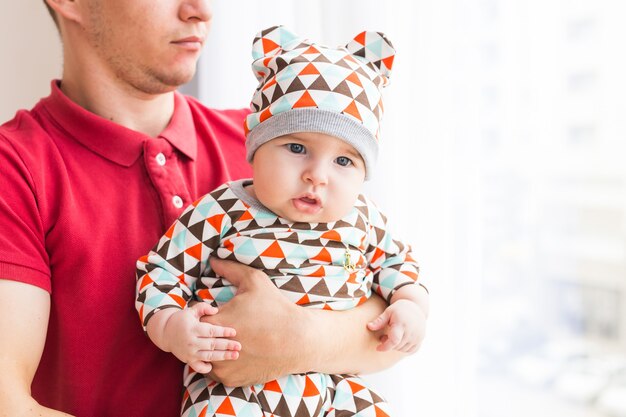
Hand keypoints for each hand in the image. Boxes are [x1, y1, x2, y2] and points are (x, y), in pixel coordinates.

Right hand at [162, 303, 240, 373]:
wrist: (165, 332)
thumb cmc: (183, 319)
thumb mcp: (191, 310)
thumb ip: (203, 308)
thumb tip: (216, 310)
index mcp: (193, 328)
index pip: (210, 331)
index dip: (223, 332)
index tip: (234, 332)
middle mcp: (191, 341)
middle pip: (212, 345)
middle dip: (227, 345)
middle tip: (239, 346)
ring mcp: (189, 352)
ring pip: (208, 356)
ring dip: (223, 356)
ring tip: (235, 355)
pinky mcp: (187, 360)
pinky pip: (198, 367)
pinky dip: (206, 368)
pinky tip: (215, 365)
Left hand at [200, 257, 309, 385]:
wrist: (298, 340)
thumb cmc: (276, 308)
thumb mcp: (255, 281)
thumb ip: (230, 269)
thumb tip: (213, 260)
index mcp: (216, 323)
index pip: (194, 320)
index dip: (204, 316)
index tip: (216, 314)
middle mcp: (214, 348)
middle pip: (198, 340)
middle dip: (206, 334)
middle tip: (224, 327)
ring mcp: (222, 367)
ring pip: (204, 358)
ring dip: (211, 350)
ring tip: (227, 341)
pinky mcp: (231, 380)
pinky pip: (217, 372)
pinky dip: (222, 364)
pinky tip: (237, 353)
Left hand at [366, 299, 425, 352]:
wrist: (415, 306)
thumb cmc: (399, 309)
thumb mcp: (388, 312)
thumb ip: (379, 321)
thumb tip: (369, 327)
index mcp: (402, 323)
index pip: (394, 340)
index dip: (385, 346)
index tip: (378, 348)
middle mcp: (411, 331)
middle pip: (397, 346)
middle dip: (388, 345)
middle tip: (384, 337)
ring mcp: (418, 336)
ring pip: (403, 349)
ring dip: (396, 347)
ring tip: (392, 336)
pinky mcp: (421, 339)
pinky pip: (411, 350)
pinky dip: (404, 348)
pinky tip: (400, 340)